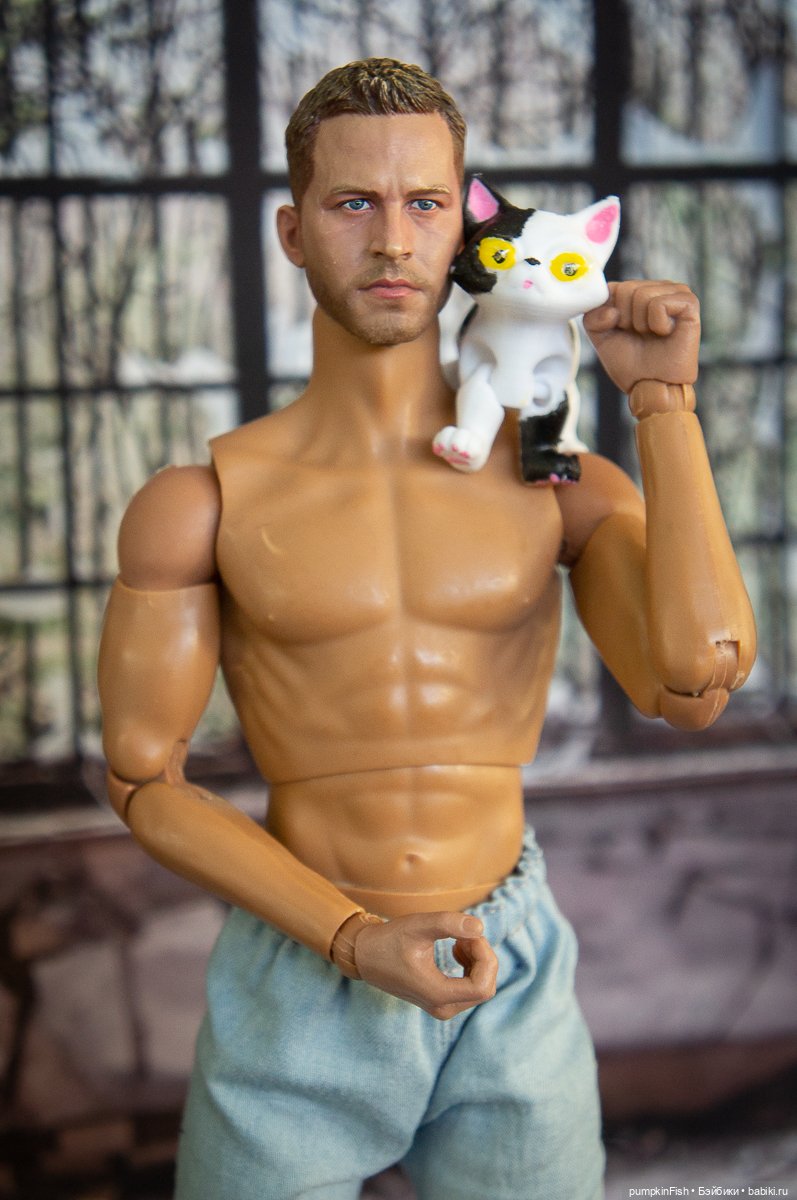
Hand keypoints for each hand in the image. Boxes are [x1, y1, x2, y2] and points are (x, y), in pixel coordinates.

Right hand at [349, 911, 497, 1019]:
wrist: (365, 955)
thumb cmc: (390, 940)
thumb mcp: (419, 926)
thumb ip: (449, 924)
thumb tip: (480, 927)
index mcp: (437, 995)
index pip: (482, 986)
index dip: (484, 957)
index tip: (469, 935)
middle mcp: (442, 1008)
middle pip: (485, 987)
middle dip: (482, 957)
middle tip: (463, 934)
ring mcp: (442, 1008)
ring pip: (481, 987)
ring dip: (477, 960)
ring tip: (458, 939)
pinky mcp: (441, 1001)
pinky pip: (472, 987)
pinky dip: (471, 966)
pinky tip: (456, 948)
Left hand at [584, 280, 700, 394]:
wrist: (652, 386)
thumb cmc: (631, 364)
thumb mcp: (601, 339)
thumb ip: (593, 317)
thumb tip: (613, 309)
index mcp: (637, 292)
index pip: (612, 287)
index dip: (610, 314)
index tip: (621, 331)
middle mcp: (656, 288)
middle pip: (626, 289)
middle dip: (626, 319)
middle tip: (640, 335)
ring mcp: (675, 293)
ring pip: (642, 294)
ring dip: (641, 324)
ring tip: (653, 335)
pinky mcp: (689, 303)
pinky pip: (659, 304)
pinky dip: (657, 324)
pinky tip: (666, 333)